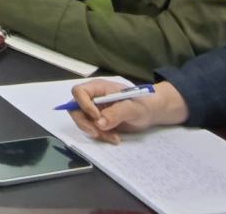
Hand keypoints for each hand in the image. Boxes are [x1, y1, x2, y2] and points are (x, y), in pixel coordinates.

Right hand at [67, 79, 186, 144]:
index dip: (83, 104)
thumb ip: (117, 113)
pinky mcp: (98, 122)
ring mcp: (94, 110)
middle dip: (84, 123)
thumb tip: (99, 123)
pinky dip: (101, 136)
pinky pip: (92, 130)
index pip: (79, 92)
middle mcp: (92, 98)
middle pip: (75, 108)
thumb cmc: (143, 104)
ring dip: (95, 132)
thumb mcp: (133, 107)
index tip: (96, 117)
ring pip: (83, 122)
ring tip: (114, 137)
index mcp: (98, 88)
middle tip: (97, 133)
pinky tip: (115, 138)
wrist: (151, 113)